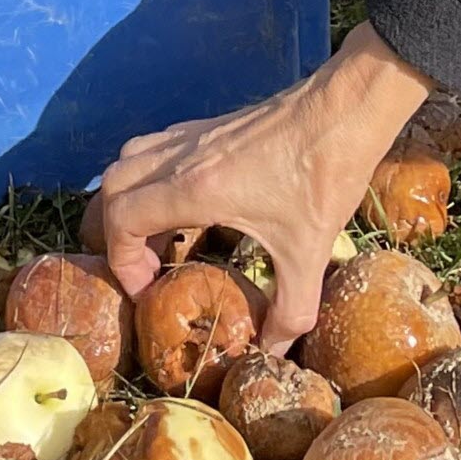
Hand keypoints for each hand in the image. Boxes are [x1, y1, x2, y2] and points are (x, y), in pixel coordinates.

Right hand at [88, 24, 433, 350]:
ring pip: (128, 160)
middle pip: (112, 187)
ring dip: (129, 198)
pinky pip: (156, 147)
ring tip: (160, 233)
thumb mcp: (309, 252)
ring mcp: (193, 136)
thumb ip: (291, 310)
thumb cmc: (326, 174)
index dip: (122, 261)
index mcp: (195, 189)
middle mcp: (183, 157)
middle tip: (148, 264)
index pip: (122, 219)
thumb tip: (273, 351)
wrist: (348, 108)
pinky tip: (186, 201)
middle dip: (115, 231)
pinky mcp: (210, 126)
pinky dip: (152, 176)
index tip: (149, 287)